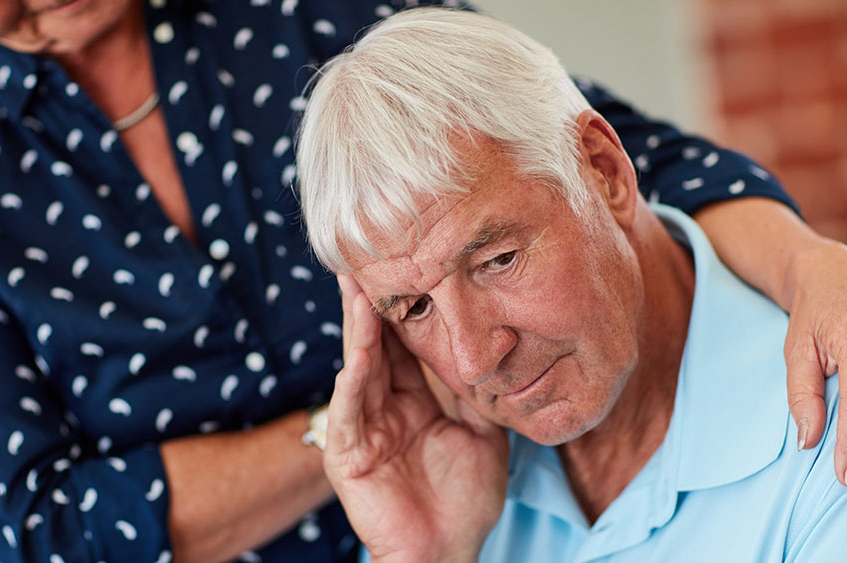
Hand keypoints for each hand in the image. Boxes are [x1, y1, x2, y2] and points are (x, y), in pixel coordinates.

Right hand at [324, 275, 508, 561]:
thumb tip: (497, 352)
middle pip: (377, 346)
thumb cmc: (464, 501)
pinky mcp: (349, 456)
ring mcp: (364, 429)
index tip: (411, 266)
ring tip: (357, 291)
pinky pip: (351, 414)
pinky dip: (352, 386)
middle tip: (368, 258)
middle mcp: (384, 407)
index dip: (407, 308)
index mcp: (414, 401)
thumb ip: (481, 395)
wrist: (446, 553)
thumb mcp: (485, 437)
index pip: (406, 345)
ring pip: (360, 370)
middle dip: (372, 304)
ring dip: (358, 332)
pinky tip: (356, 358)